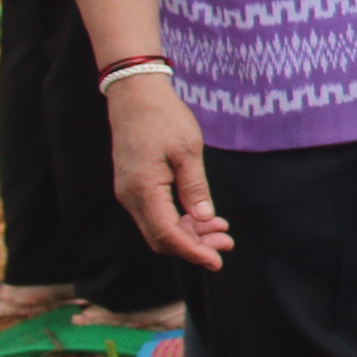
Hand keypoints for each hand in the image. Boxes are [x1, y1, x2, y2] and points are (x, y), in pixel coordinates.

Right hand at [110, 78, 229, 269]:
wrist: (135, 95)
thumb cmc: (164, 118)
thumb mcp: (188, 151)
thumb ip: (195, 187)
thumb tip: (205, 218)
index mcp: (144, 190)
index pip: (168, 235)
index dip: (193, 252)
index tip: (217, 261)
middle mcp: (131, 197)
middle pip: (161, 237)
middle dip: (194, 246)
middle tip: (227, 244)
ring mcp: (129, 192)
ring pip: (158, 228)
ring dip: (188, 234)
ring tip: (221, 232)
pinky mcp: (133, 186)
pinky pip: (155, 214)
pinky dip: (178, 220)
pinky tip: (202, 217)